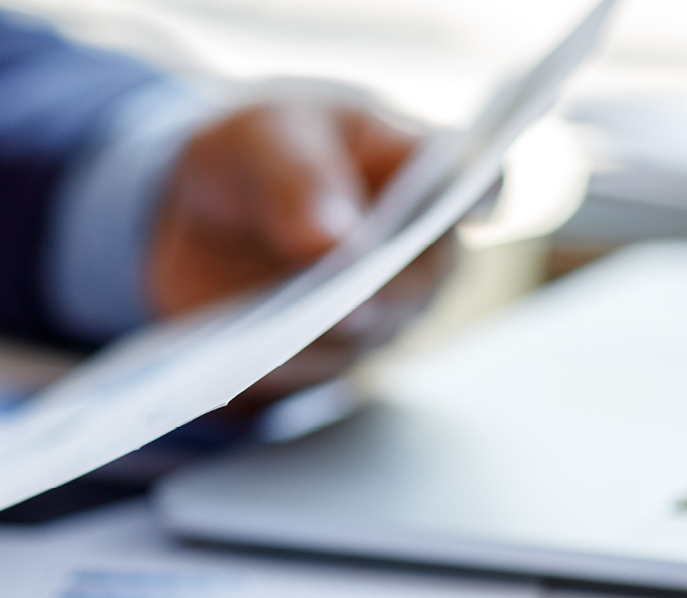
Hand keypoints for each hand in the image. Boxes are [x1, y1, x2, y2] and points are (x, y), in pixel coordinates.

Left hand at [148, 94, 453, 412]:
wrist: (206, 208)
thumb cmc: (262, 151)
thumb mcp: (264, 140)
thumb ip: (299, 179)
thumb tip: (336, 244)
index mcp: (422, 165)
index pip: (476, 181)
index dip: (480, 198)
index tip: (469, 209)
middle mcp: (422, 245)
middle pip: (425, 275)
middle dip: (382, 285)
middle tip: (344, 295)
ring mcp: (384, 307)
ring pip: (373, 331)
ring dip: (328, 330)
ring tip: (280, 325)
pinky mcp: (333, 352)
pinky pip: (316, 369)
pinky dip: (283, 361)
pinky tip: (246, 351)